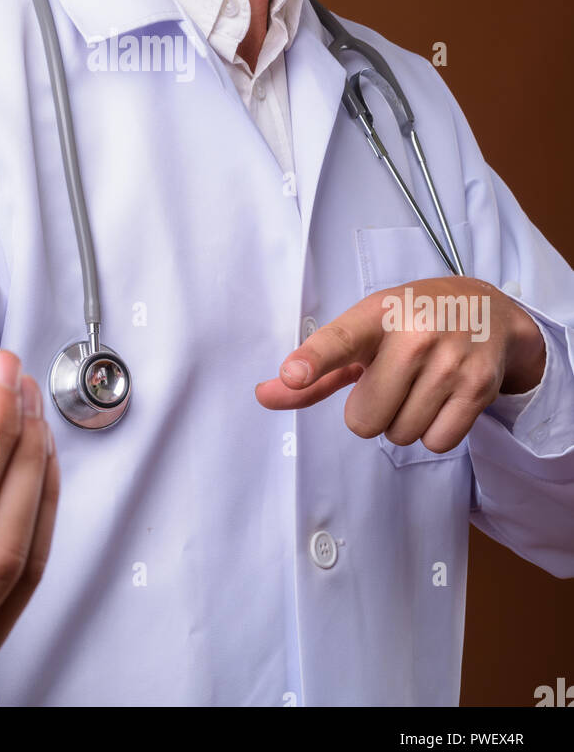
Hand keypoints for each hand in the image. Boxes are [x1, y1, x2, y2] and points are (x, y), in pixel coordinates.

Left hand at [255, 277, 546, 452]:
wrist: (487, 309)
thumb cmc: (410, 322)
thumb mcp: (364, 332)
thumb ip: (316, 369)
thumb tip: (264, 396)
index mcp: (376, 314)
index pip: (339, 340)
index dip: (313, 360)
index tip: (292, 375)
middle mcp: (414, 333)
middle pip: (365, 418)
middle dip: (373, 411)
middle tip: (391, 383)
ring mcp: (449, 360)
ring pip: (400, 434)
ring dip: (404, 422)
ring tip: (420, 387)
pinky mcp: (478, 386)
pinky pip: (437, 442)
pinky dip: (435, 432)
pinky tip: (443, 400)